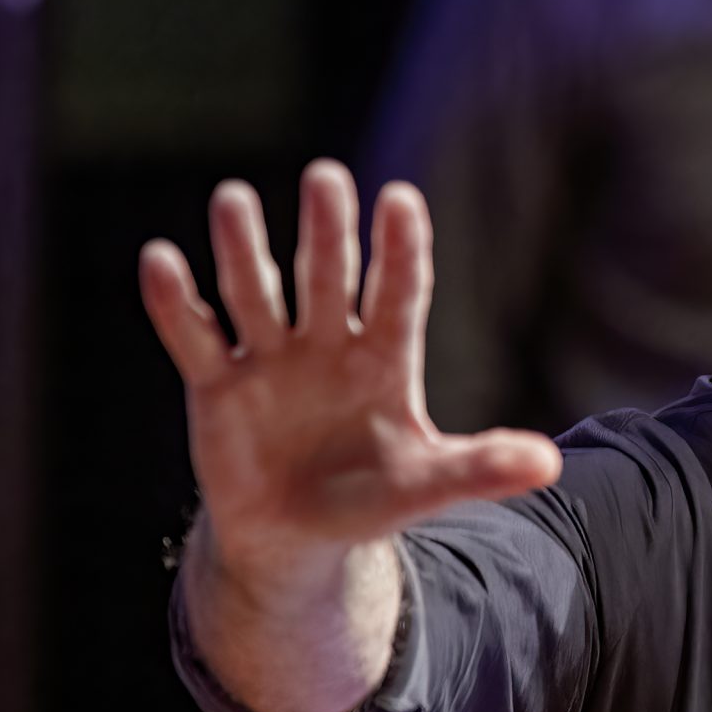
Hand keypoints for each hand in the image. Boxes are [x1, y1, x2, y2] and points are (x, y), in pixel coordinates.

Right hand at [139, 162, 560, 581]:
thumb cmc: (370, 498)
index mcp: (384, 359)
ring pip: (256, 294)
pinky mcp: (217, 386)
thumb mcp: (428, 487)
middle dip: (326, 231)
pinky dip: (175, 303)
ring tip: (234, 198)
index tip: (401, 198)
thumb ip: (480, 468)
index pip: (398, 294)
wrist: (296, 536)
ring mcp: (269, 360)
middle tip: (325, 176)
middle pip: (327, 277)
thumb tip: (549, 464)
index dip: (400, 251)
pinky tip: (161, 260)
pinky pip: (194, 337)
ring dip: (244, 250)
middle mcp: (327, 346)